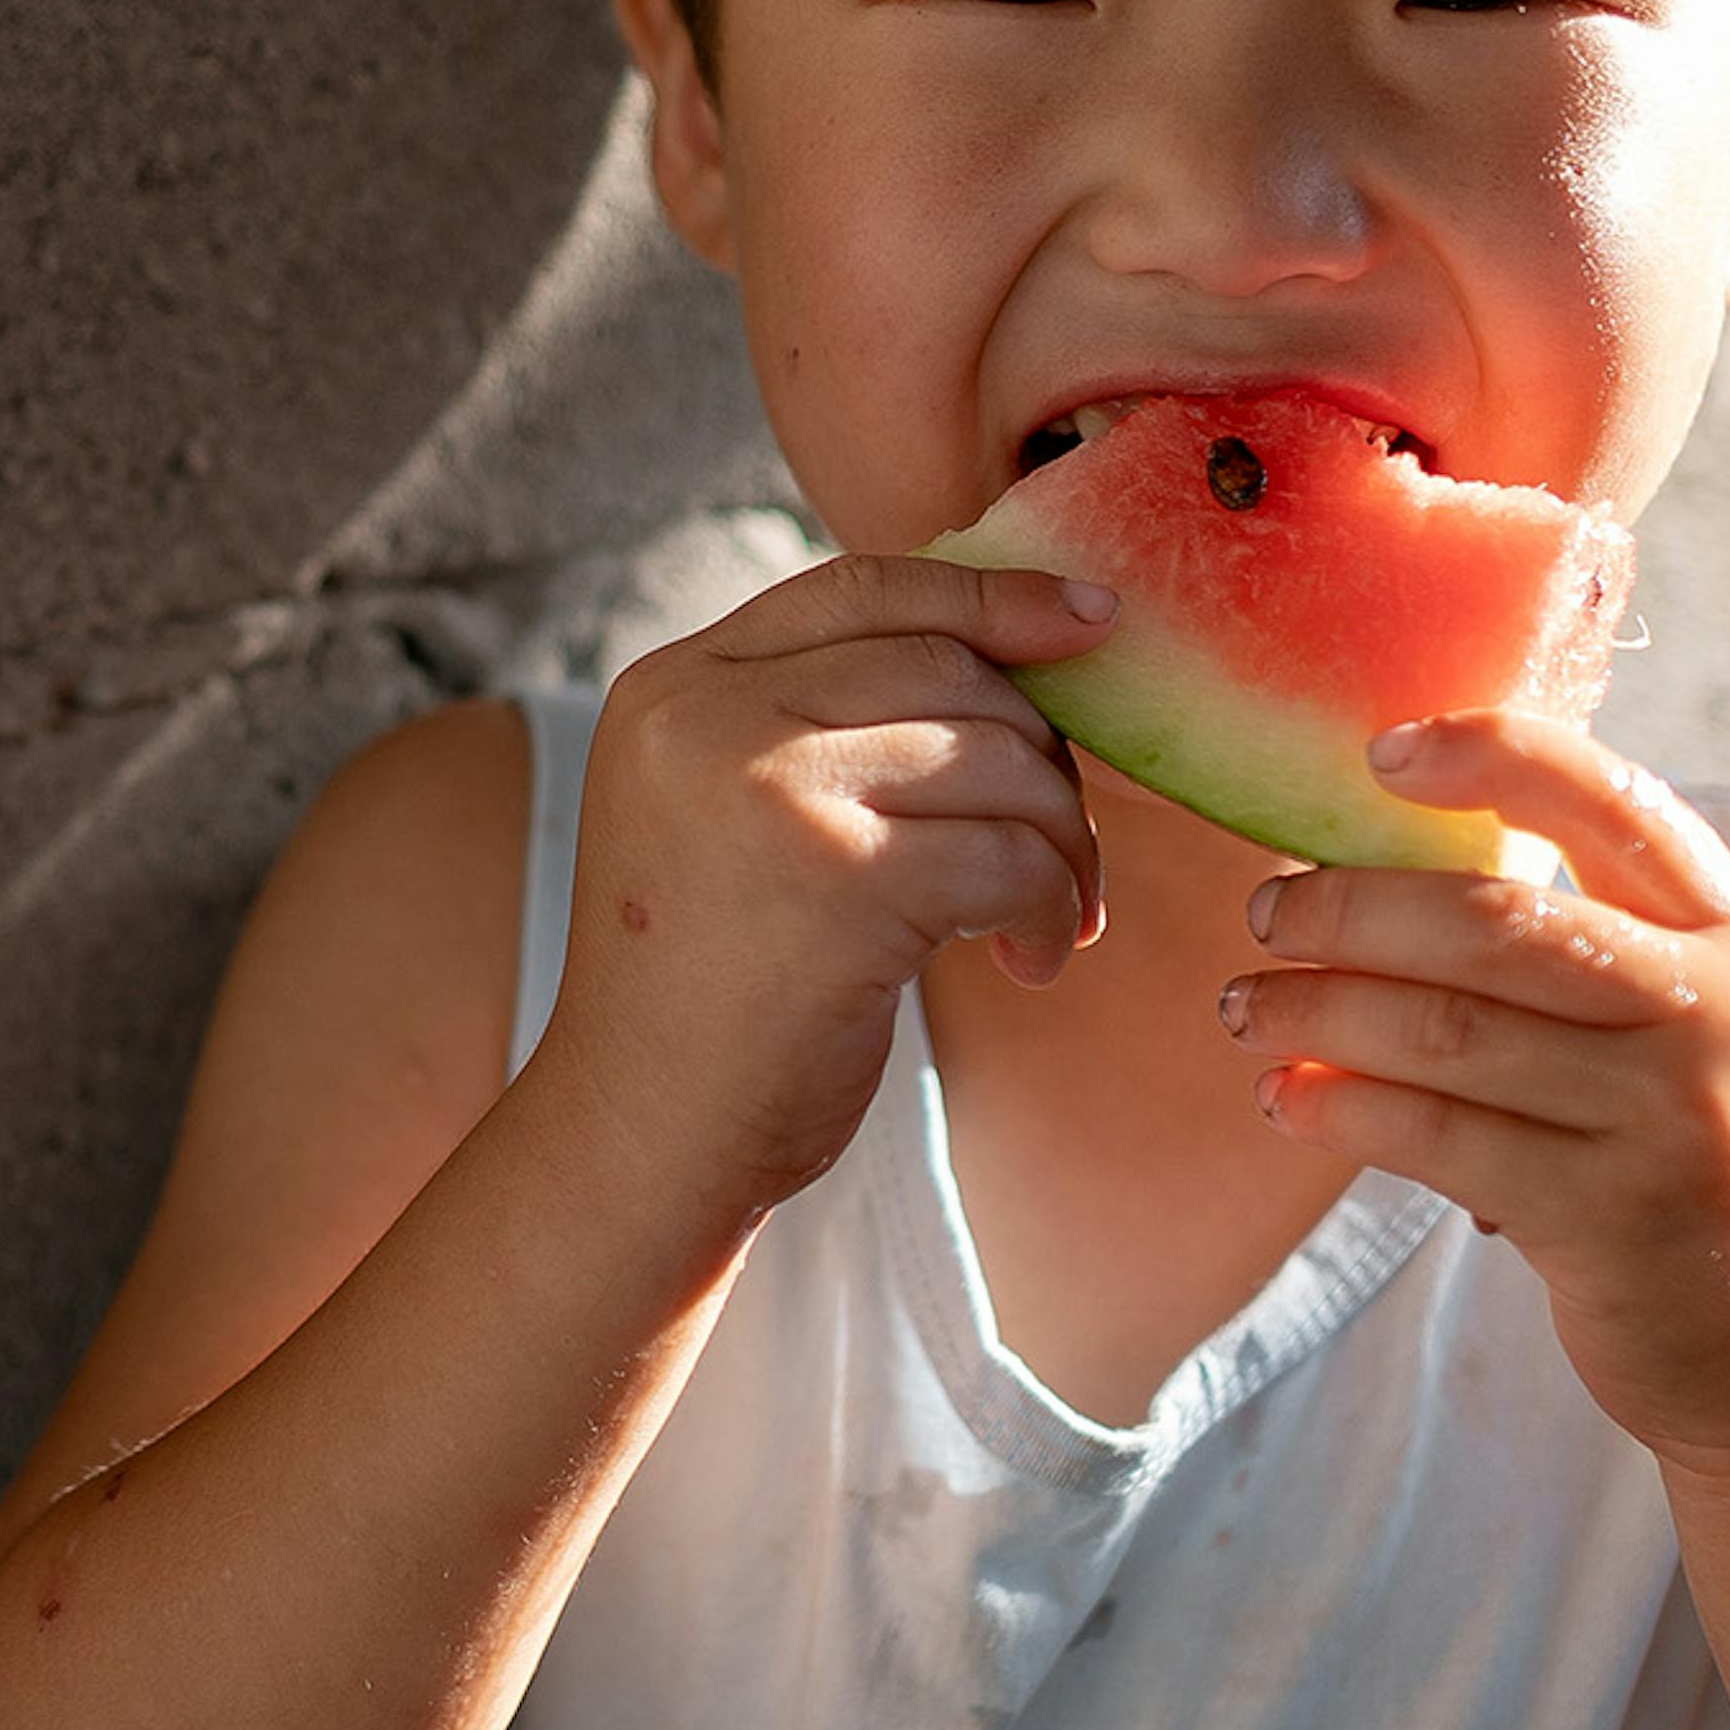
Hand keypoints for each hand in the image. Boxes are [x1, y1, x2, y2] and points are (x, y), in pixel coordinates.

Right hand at [537, 553, 1122, 1214]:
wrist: (638, 1141)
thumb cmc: (708, 995)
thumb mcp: (726, 818)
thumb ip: (814, 723)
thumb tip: (1013, 651)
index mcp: (673, 684)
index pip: (861, 588)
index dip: (992, 594)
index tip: (1091, 619)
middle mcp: (708, 713)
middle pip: (947, 665)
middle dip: (1040, 752)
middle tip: (1064, 846)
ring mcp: (768, 787)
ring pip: (995, 756)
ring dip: (1060, 842)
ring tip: (1053, 916)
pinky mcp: (839, 876)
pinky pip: (1010, 853)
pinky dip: (1050, 905)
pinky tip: (1032, 960)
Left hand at [1224, 705, 1729, 1457]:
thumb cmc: (1706, 1162)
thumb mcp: (1711, 1026)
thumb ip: (1610, 940)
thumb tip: (1400, 858)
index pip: (1619, 802)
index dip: (1493, 756)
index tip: (1379, 754)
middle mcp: (1729, 1014)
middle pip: (1499, 919)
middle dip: (1352, 905)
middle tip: (1267, 912)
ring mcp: (1675, 1121)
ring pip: (1448, 1030)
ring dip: (1318, 1009)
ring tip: (1245, 1008)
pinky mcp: (1613, 1220)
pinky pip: (1438, 1137)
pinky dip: (1342, 1107)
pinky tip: (1288, 1097)